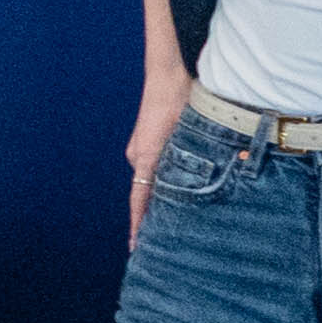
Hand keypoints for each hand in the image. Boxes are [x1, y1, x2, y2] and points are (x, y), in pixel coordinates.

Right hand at [124, 82, 187, 249]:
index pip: (139, 199)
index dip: (139, 224)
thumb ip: (180, 163)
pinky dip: (161, 181)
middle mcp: (138, 156)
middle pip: (146, 191)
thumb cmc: (177, 101)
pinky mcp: (147, 142)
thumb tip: (186, 188)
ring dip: (162, 196)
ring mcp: (140, 149)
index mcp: (144, 157)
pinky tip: (174, 189)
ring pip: (152, 179)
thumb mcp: (183, 134)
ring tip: (172, 218)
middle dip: (151, 216)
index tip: (135, 246)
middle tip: (160, 242)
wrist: (166, 76)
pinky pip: (153, 168)